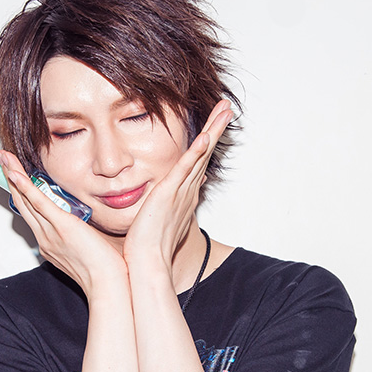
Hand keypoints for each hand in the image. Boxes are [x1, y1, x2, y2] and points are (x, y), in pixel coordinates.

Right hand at [0, 150, 126, 295]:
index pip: (34, 212)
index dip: (24, 192)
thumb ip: (91, 233)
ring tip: (4, 157)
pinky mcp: (61, 227)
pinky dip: (25, 186)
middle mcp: (46, 238)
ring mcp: (51, 233)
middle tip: (2, 159)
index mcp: (52, 243)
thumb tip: (99, 224)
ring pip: (26, 199)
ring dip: (13, 175)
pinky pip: (38, 202)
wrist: (110, 286)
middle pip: (23, 203)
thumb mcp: (95, 248)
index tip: (18, 175)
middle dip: (11, 178)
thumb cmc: (108, 272)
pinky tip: (15, 173)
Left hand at [123, 100, 233, 267]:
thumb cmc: (145, 247)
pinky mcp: (169, 194)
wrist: (147, 263)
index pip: (196, 164)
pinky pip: (185, 169)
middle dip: (215, 129)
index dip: (205, 145)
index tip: (212, 128)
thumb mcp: (153, 220)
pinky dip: (197, 152)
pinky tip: (206, 136)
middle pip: (204, 154)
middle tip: (226, 108)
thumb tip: (155, 200)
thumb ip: (157, 207)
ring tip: (224, 110)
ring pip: (200, 155)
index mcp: (181, 196)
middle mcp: (185, 191)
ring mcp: (180, 191)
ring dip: (212, 131)